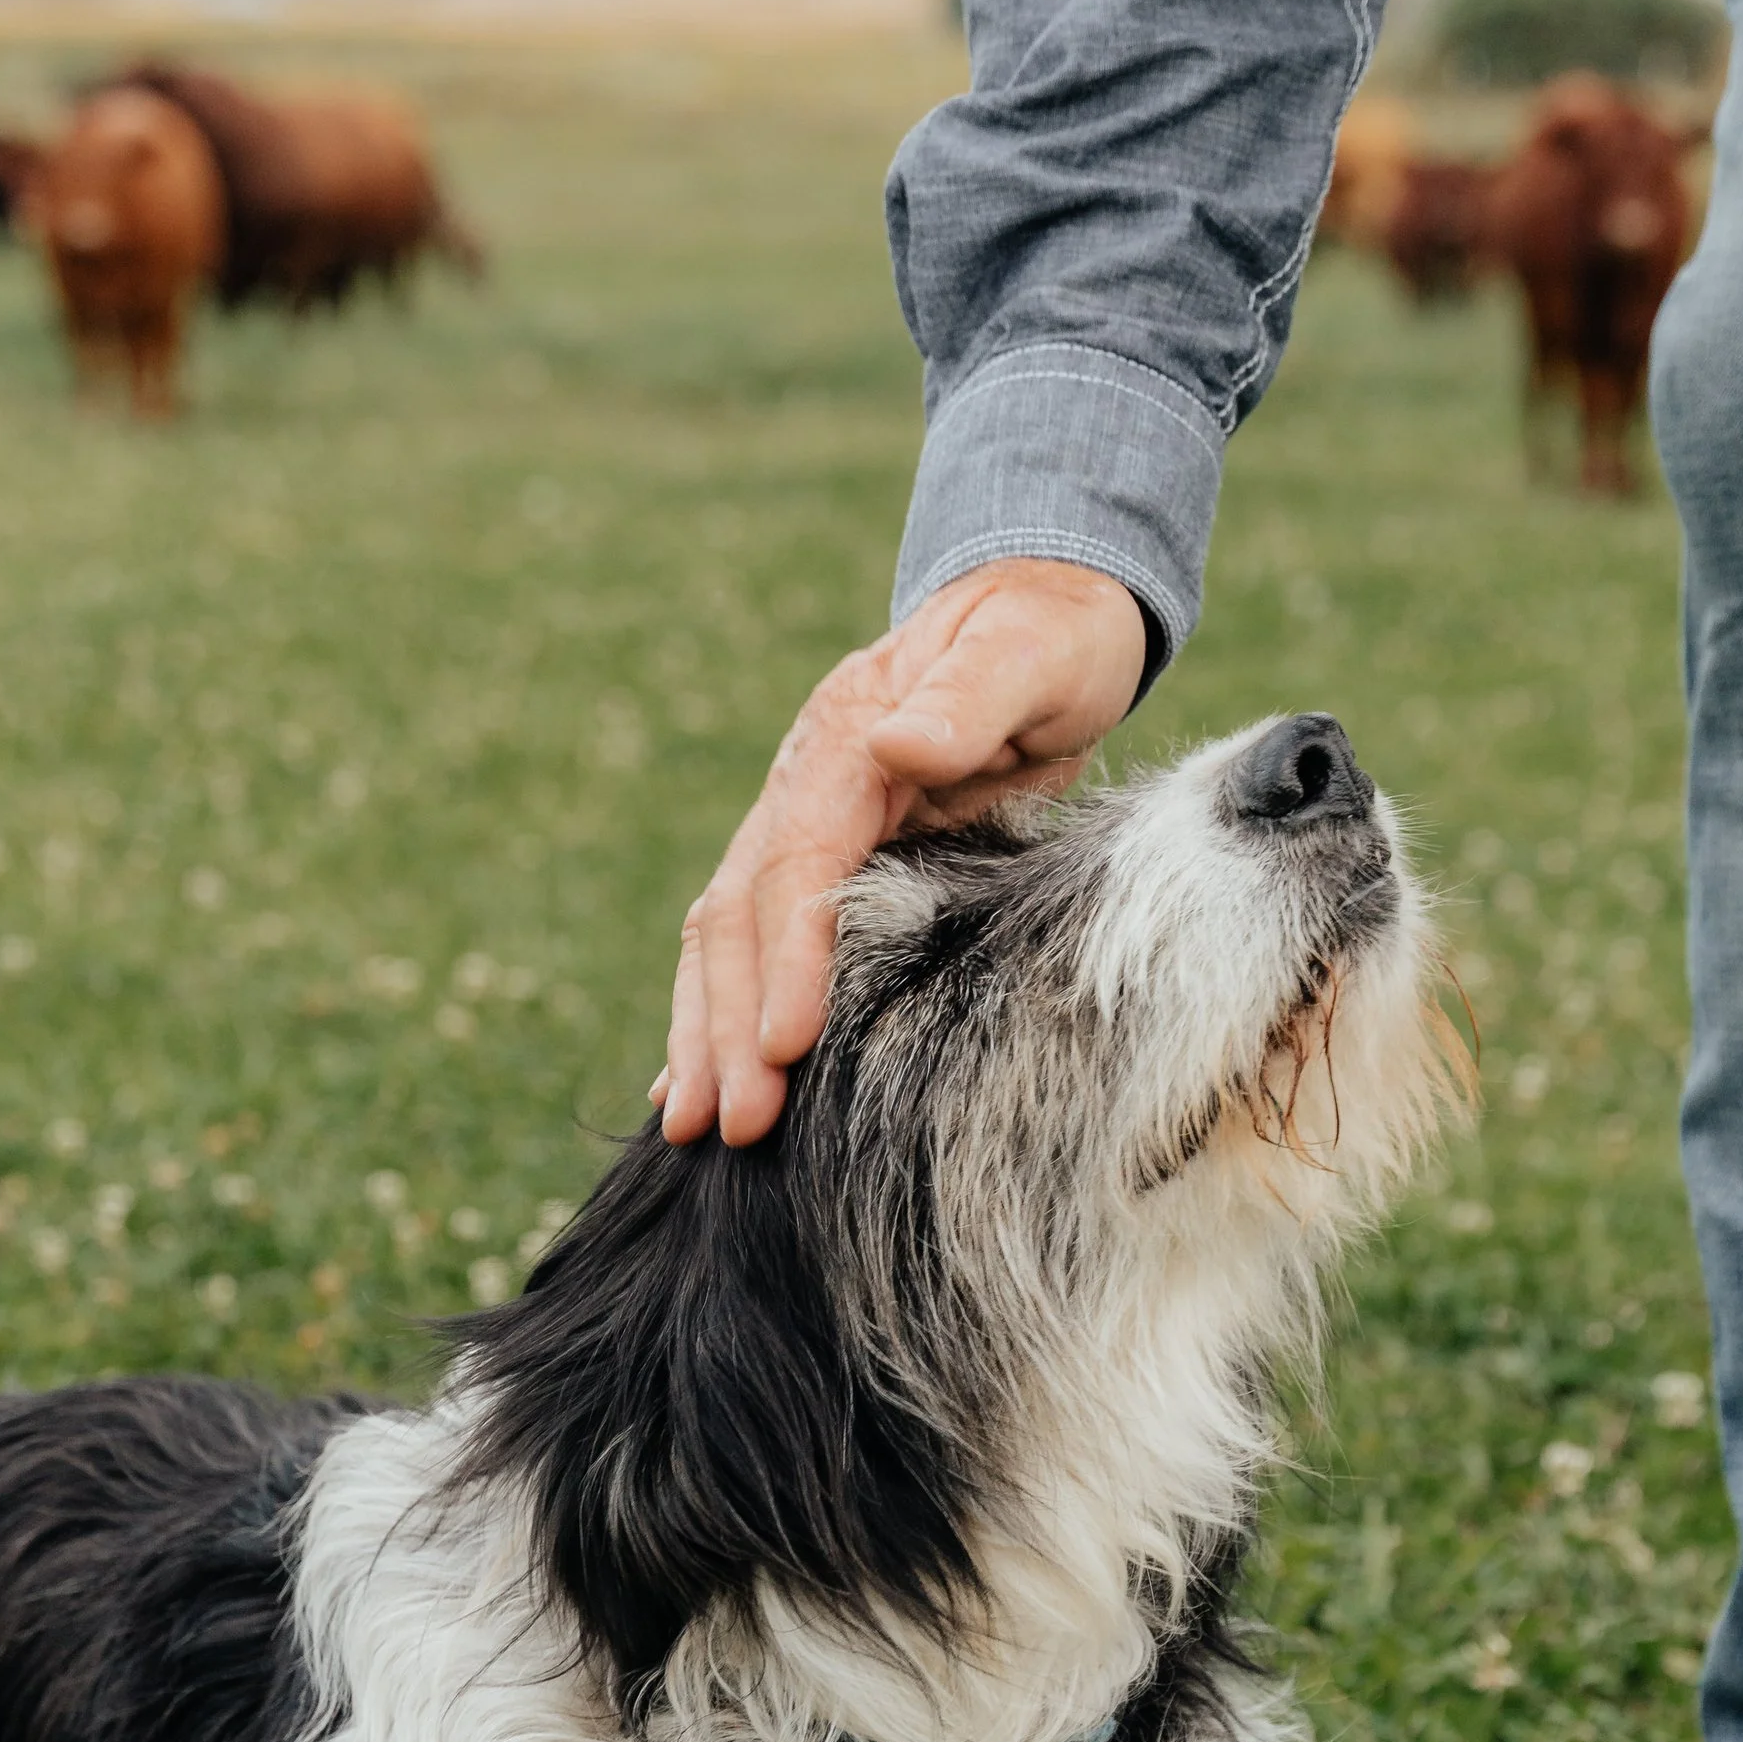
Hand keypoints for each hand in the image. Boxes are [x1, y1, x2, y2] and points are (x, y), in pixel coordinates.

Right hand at [654, 558, 1146, 1144]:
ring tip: (693, 1128)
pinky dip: (719, 1011)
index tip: (784, 1048)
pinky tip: (695, 1082)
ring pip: (726, 937)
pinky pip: (752, 941)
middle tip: (737, 1125)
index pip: (796, 865)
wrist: (1039, 613)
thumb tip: (897, 743)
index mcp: (847, 741)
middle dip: (729, 1024)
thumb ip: (969, 697)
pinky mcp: (818, 856)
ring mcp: (801, 821)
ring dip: (706, 1032)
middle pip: (741, 914)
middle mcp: (803, 784)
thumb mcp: (1030, 654)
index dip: (786, 961)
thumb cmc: (1049, 642)